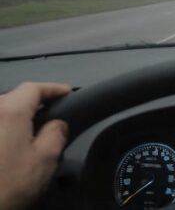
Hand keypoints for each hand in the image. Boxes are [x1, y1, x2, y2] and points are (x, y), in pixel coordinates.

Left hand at [0, 82, 70, 209]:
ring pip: (0, 113)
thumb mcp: (46, 159)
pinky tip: (8, 146)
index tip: (67, 92)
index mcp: (9, 111)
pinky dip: (3, 130)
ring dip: (14, 118)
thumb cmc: (7, 186)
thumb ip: (56, 133)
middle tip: (51, 115)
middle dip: (33, 103)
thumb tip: (56, 124)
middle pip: (13, 98)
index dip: (53, 88)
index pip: (33, 88)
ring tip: (28, 132)